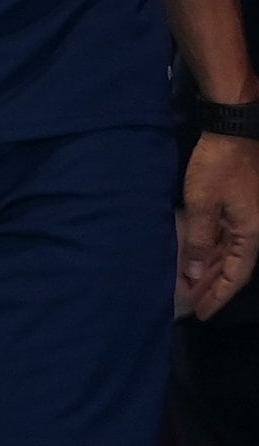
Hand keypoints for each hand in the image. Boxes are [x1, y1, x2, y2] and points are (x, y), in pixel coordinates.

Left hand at [182, 132, 258, 318]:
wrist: (232, 131)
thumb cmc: (218, 167)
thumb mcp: (202, 205)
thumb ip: (199, 240)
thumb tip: (195, 274)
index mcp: (250, 234)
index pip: (236, 275)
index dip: (219, 296)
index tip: (203, 314)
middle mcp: (252, 230)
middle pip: (233, 267)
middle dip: (214, 288)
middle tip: (194, 306)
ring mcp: (245, 218)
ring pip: (228, 254)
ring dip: (212, 271)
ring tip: (193, 289)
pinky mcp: (236, 206)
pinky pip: (225, 238)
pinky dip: (212, 252)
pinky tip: (198, 261)